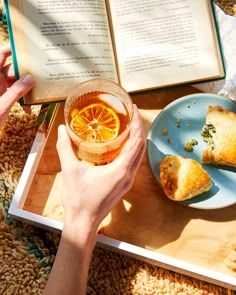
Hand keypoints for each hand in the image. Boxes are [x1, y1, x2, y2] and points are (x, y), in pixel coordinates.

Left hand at [0, 45, 33, 125]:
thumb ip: (16, 91)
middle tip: (38, 77)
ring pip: (16, 82)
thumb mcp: (3, 105)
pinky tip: (27, 107)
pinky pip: (15, 92)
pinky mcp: (3, 96)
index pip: (1, 55)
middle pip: (13, 70)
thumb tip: (30, 79)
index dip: (11, 49)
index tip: (24, 48)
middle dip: (25, 74)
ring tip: (35, 95)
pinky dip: (22, 98)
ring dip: (26, 88)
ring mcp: (0, 88)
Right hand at [56, 105, 145, 232]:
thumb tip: (62, 130)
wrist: (83, 223)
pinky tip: (123, 145)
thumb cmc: (78, 199)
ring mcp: (128, 181)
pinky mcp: (124, 185)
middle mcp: (129, 175)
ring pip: (139, 156)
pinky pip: (133, 163)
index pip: (136, 142)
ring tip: (130, 126)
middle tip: (133, 114)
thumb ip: (65, 148)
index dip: (138, 124)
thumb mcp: (70, 170)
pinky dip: (132, 150)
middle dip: (139, 129)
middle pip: (141, 147)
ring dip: (137, 140)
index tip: (135, 110)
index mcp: (120, 170)